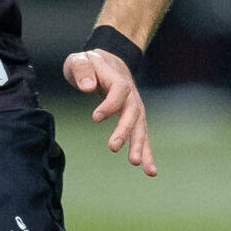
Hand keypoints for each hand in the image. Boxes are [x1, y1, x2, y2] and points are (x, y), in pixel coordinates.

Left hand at [64, 48, 154, 174]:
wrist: (109, 62)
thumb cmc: (90, 63)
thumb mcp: (81, 60)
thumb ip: (82, 70)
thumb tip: (88, 87)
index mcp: (118, 79)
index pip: (119, 91)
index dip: (110, 104)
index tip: (96, 117)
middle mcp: (131, 95)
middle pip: (132, 113)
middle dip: (124, 130)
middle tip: (113, 147)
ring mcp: (135, 108)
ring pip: (140, 128)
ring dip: (139, 146)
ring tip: (137, 165)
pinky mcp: (134, 119)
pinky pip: (141, 136)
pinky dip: (146, 153)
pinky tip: (149, 170)